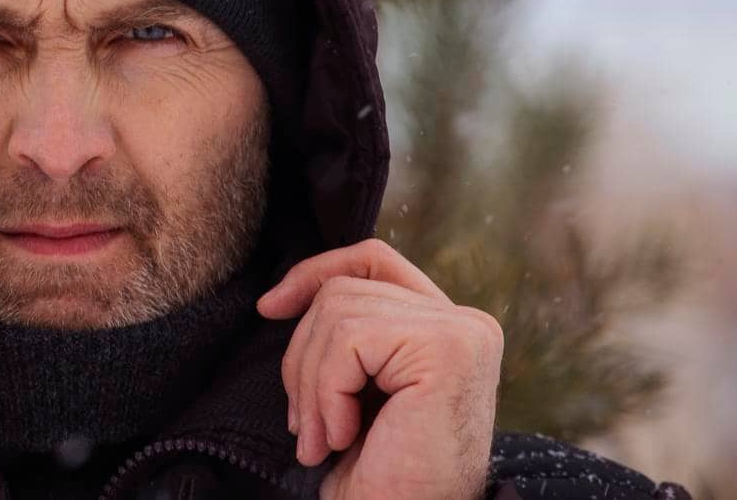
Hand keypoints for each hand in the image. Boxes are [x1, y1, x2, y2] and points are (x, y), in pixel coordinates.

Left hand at [255, 238, 501, 499]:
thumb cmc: (378, 475)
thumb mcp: (353, 389)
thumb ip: (342, 334)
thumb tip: (277, 297)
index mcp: (447, 328)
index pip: (371, 261)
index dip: (315, 272)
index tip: (269, 308)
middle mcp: (467, 323)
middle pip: (342, 290)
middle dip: (303, 357)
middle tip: (304, 428)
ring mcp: (462, 331)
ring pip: (337, 312)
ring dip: (311, 386)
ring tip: (323, 439)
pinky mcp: (447, 348)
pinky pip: (349, 340)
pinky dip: (327, 392)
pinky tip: (342, 437)